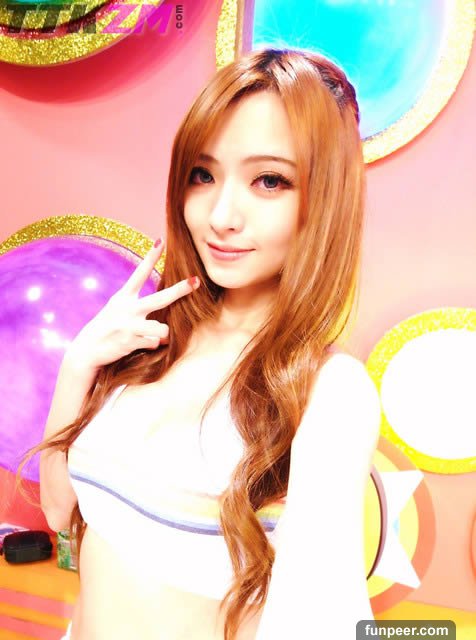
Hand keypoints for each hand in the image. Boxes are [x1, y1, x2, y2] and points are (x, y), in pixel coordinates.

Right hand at [63, 238, 199, 371]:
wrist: (87, 350)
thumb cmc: (107, 328)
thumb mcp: (118, 310)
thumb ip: (138, 307)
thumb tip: (160, 315)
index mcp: (123, 297)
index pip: (139, 273)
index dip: (151, 257)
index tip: (161, 241)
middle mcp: (127, 308)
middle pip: (161, 298)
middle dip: (180, 289)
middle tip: (196, 281)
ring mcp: (129, 325)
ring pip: (163, 328)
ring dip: (162, 333)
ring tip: (150, 335)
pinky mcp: (131, 341)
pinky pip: (154, 343)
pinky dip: (151, 345)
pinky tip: (138, 345)